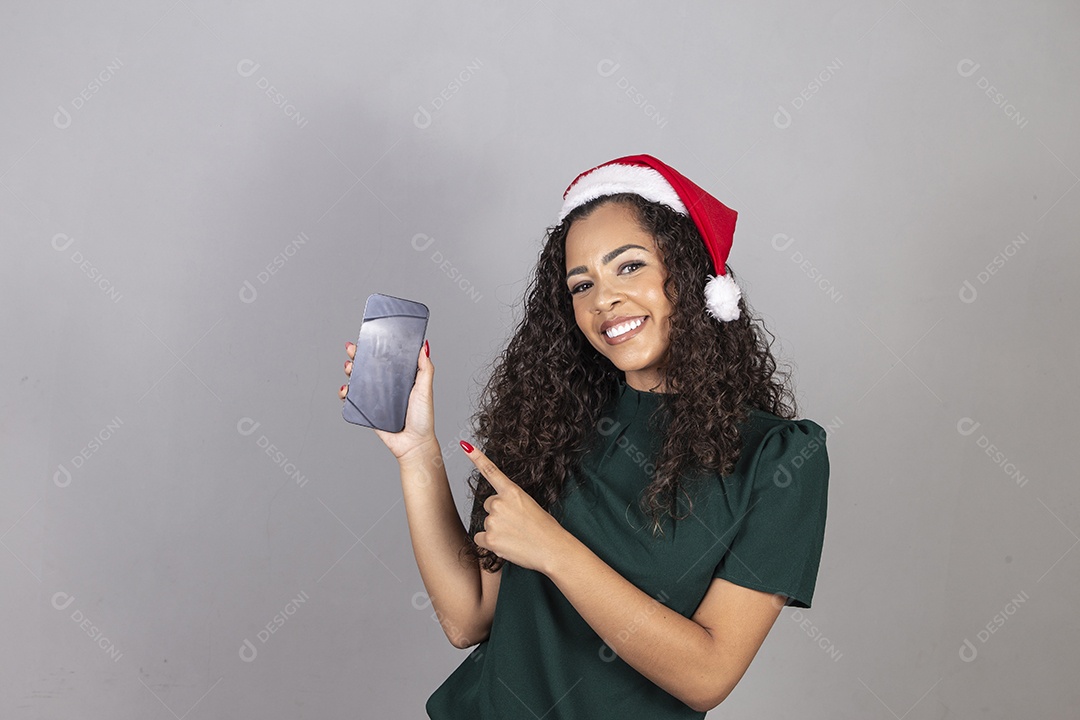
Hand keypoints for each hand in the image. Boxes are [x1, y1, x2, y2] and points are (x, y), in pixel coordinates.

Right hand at [340, 340, 437, 462]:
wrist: (413, 443)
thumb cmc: (423, 418)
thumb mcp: (425, 389)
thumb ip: (425, 368)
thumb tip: (425, 346)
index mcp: (401, 378)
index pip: (386, 358)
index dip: (376, 348)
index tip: (367, 338)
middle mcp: (387, 386)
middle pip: (368, 367)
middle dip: (358, 356)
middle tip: (352, 349)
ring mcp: (376, 398)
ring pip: (358, 381)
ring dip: (350, 371)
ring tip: (349, 368)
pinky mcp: (368, 410)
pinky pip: (352, 400)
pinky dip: (345, 393)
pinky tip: (346, 389)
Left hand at [460, 441, 570, 574]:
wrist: (553, 550)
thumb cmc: (546, 530)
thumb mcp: (531, 507)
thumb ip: (512, 503)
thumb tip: (497, 513)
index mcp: (512, 491)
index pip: (491, 471)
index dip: (476, 458)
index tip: (465, 446)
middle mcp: (499, 503)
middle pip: (488, 505)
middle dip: (498, 514)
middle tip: (516, 525)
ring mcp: (493, 520)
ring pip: (486, 524)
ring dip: (497, 531)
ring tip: (516, 537)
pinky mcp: (489, 538)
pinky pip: (480, 539)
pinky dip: (489, 544)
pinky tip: (506, 545)